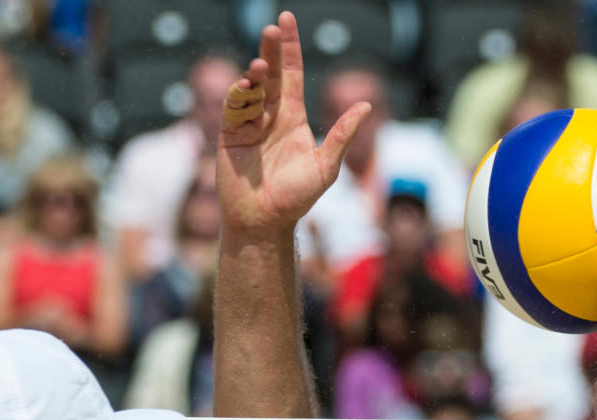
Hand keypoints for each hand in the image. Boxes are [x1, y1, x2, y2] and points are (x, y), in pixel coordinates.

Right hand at [217, 10, 369, 230]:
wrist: (264, 222)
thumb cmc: (296, 199)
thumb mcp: (325, 167)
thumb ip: (342, 135)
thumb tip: (366, 106)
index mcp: (293, 117)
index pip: (291, 73)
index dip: (289, 48)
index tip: (286, 20)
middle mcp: (270, 115)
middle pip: (269, 74)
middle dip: (270, 51)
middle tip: (272, 29)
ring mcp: (248, 124)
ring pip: (250, 88)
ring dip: (255, 75)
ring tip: (260, 67)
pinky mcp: (229, 135)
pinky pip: (233, 108)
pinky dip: (238, 95)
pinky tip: (246, 87)